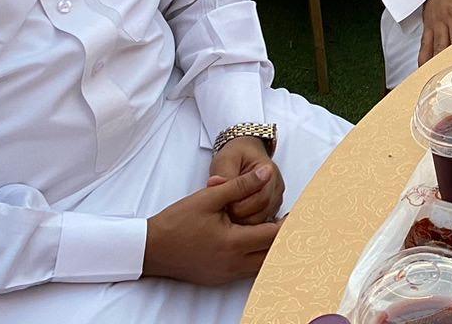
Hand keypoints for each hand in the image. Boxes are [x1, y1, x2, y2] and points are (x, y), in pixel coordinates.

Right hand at [143, 166, 282, 284]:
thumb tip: (266, 172)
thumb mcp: (209, 196)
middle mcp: (233, 264)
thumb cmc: (177, 221)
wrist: (149, 248)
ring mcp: (226, 274)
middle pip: (272, 255)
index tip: (302, 211)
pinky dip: (257, 256)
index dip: (291, 223)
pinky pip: (247, 270)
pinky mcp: (218, 278)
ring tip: (275, 226)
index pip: (274, 235)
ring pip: (261, 265)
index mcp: (233, 244)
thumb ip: (241, 185)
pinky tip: (255, 240)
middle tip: (293, 219)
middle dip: (285, 238)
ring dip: (271, 248)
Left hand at [208, 136, 283, 224]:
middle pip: (262, 213)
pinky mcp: (270, 205)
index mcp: (269, 172)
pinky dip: (247, 221)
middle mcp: (276, 186)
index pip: (259, 199)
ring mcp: (275, 197)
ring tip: (227, 212)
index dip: (238, 206)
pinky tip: (235, 214)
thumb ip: (222, 174)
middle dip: (239, 216)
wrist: (245, 152)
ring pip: (261, 220)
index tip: (222, 203)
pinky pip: (261, 221)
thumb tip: (215, 184)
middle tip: (223, 210)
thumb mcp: (225, 160)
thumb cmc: (237, 154)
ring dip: (243, 221)